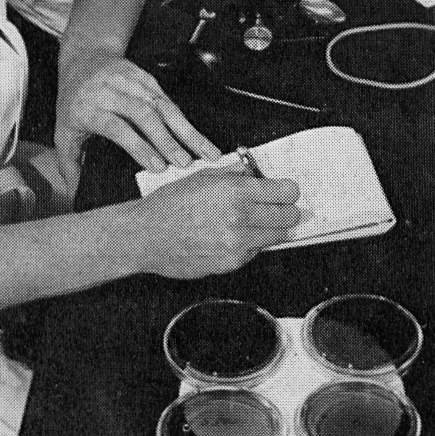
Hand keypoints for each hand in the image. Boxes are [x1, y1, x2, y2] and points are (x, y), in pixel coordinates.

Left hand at [55, 53, 223, 186]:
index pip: (117, 127)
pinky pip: (168, 99)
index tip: (157, 166)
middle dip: (168, 140)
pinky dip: (184, 119)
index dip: (138, 145)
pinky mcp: (147, 77)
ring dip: (186, 130)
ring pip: (163, 106)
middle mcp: (111, 92)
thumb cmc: (74, 100)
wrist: (84, 58)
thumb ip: (69, 164)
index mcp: (88, 107)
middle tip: (185, 163)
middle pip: (145, 115)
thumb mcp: (63, 131)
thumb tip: (74, 196)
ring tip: (205, 152)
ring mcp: (132, 82)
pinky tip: (196, 136)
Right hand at [128, 170, 306, 277]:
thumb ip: (235, 174)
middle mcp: (240, 216)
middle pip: (289, 216)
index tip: (285, 193)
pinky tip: (233, 237)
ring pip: (278, 236)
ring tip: (255, 223)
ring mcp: (237, 242)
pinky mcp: (231, 262)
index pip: (287, 192)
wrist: (146, 235)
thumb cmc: (170, 205)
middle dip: (285, 211)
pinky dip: (251, 245)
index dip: (288, 191)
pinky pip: (256, 251)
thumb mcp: (203, 176)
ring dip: (271, 229)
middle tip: (275, 208)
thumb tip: (255, 173)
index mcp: (236, 190)